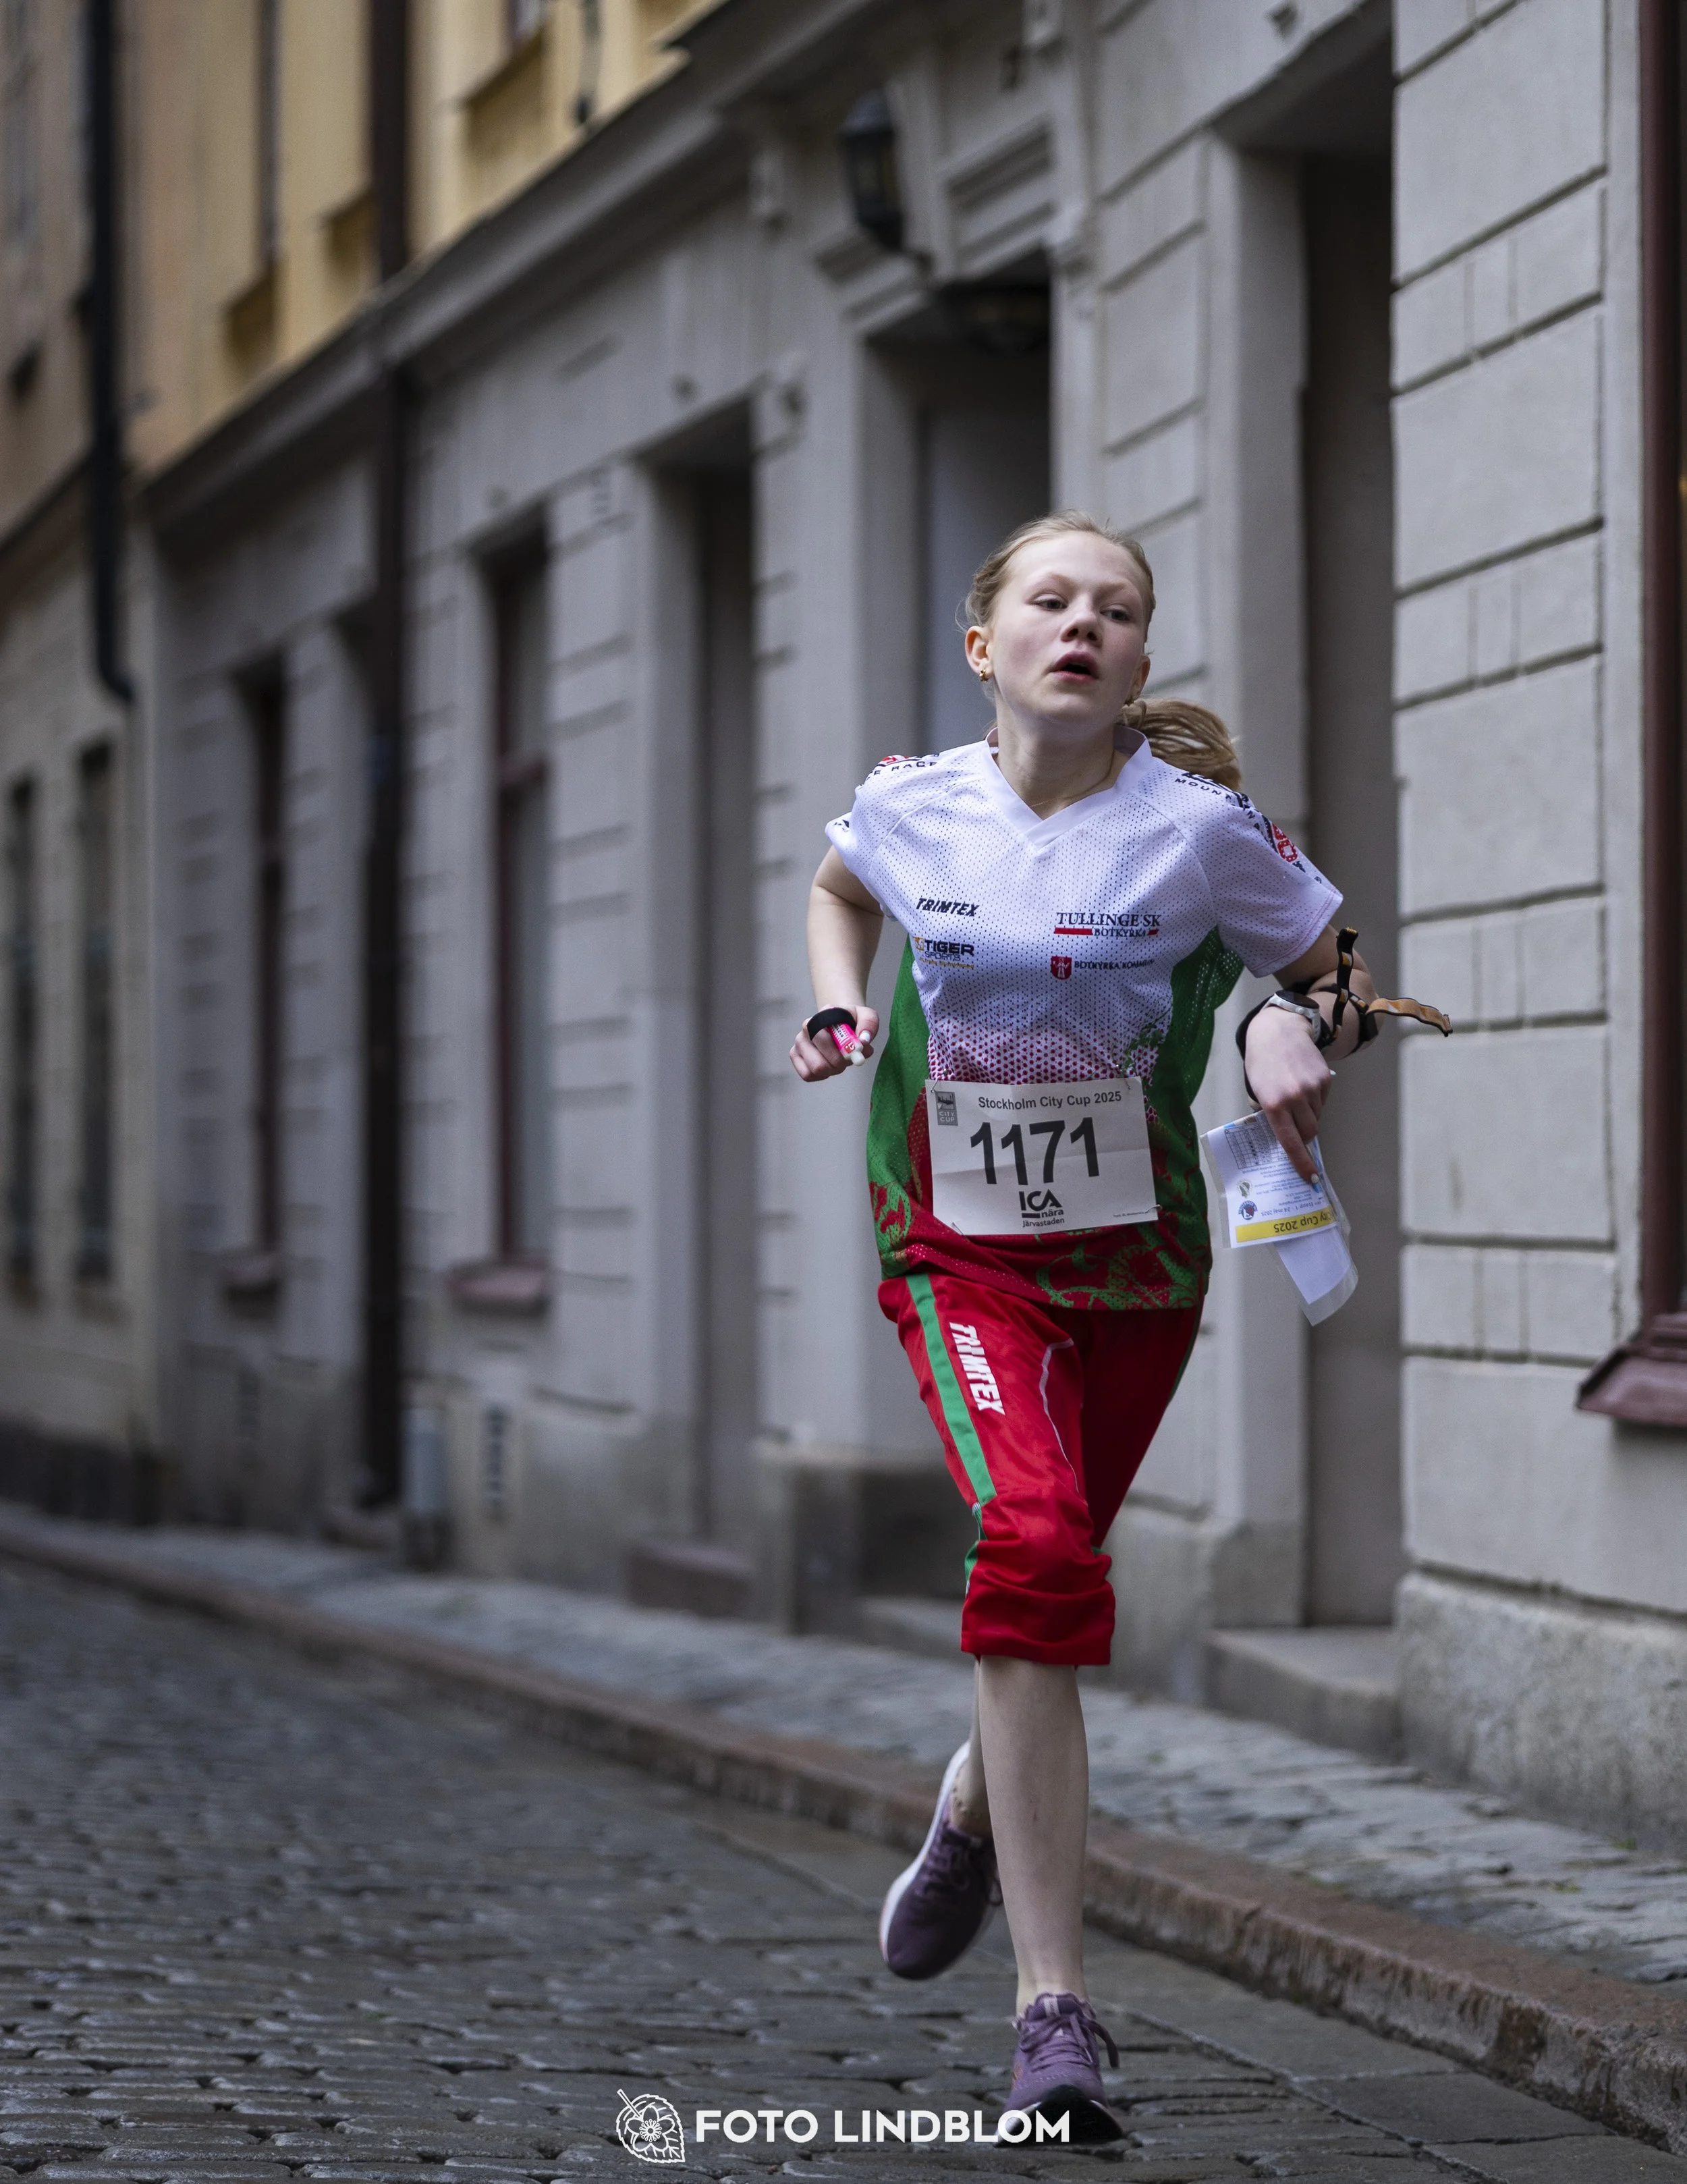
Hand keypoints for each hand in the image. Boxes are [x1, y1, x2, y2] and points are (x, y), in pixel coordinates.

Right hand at [790, 1005, 878, 1081]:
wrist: (841, 1023)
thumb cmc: (852, 1021)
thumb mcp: (867, 1016)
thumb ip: (869, 1025)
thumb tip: (863, 1041)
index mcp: (822, 1016)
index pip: (827, 1039)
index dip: (843, 1050)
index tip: (856, 1051)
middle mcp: (806, 1028)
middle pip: (820, 1061)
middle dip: (840, 1064)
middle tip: (850, 1058)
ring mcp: (799, 1043)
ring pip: (816, 1069)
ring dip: (833, 1069)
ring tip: (840, 1060)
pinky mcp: (796, 1056)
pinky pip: (808, 1075)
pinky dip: (823, 1074)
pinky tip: (830, 1065)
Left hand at [1243, 1006, 1329, 1181]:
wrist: (1278, 1031)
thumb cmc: (1262, 1063)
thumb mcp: (1256, 1090)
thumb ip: (1266, 1114)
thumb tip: (1282, 1136)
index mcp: (1273, 1104)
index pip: (1290, 1141)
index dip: (1301, 1162)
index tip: (1309, 1178)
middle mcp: (1295, 1098)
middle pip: (1309, 1132)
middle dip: (1304, 1136)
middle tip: (1295, 1129)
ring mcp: (1312, 1088)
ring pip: (1317, 1117)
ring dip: (1308, 1116)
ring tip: (1295, 1099)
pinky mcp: (1325, 1079)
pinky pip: (1323, 1101)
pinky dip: (1315, 1101)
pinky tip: (1303, 1087)